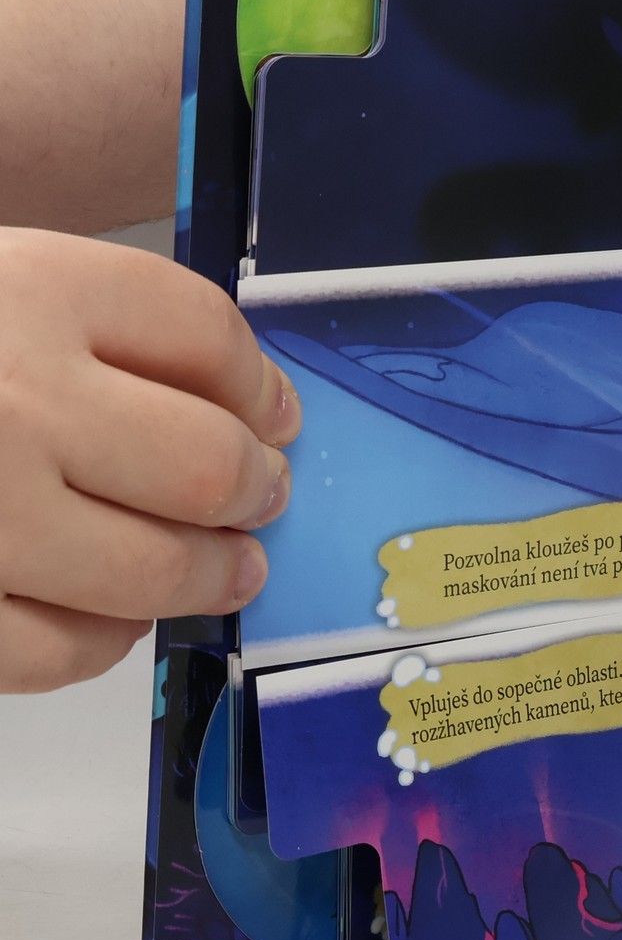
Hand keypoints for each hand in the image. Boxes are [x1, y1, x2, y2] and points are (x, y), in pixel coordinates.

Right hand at [0, 230, 299, 692]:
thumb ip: (101, 324)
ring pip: (147, 568)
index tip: (276, 416)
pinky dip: (102, 639)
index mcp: (25, 290)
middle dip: (255, 491)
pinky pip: (51, 649)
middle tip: (263, 501)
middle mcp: (7, 399)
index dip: (260, 386)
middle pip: (201, 463)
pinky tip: (109, 617)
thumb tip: (254, 410)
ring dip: (207, 574)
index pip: (202, 335)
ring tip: (226, 569)